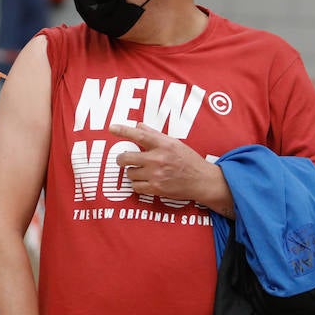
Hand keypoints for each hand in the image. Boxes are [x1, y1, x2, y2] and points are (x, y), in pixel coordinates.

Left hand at [109, 122, 228, 210]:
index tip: (112, 128)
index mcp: (164, 145)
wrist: (202, 181)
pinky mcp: (156, 189)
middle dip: (121, 159)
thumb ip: (155, 135)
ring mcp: (156, 175)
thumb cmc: (189, 160)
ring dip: (132, 172)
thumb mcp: (174, 143)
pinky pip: (135, 187)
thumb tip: (138, 126)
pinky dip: (137, 185)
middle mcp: (158, 159)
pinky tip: (145, 181)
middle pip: (126, 157)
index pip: (140, 135)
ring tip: (142, 172)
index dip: (123, 131)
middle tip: (123, 159)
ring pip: (130, 173)